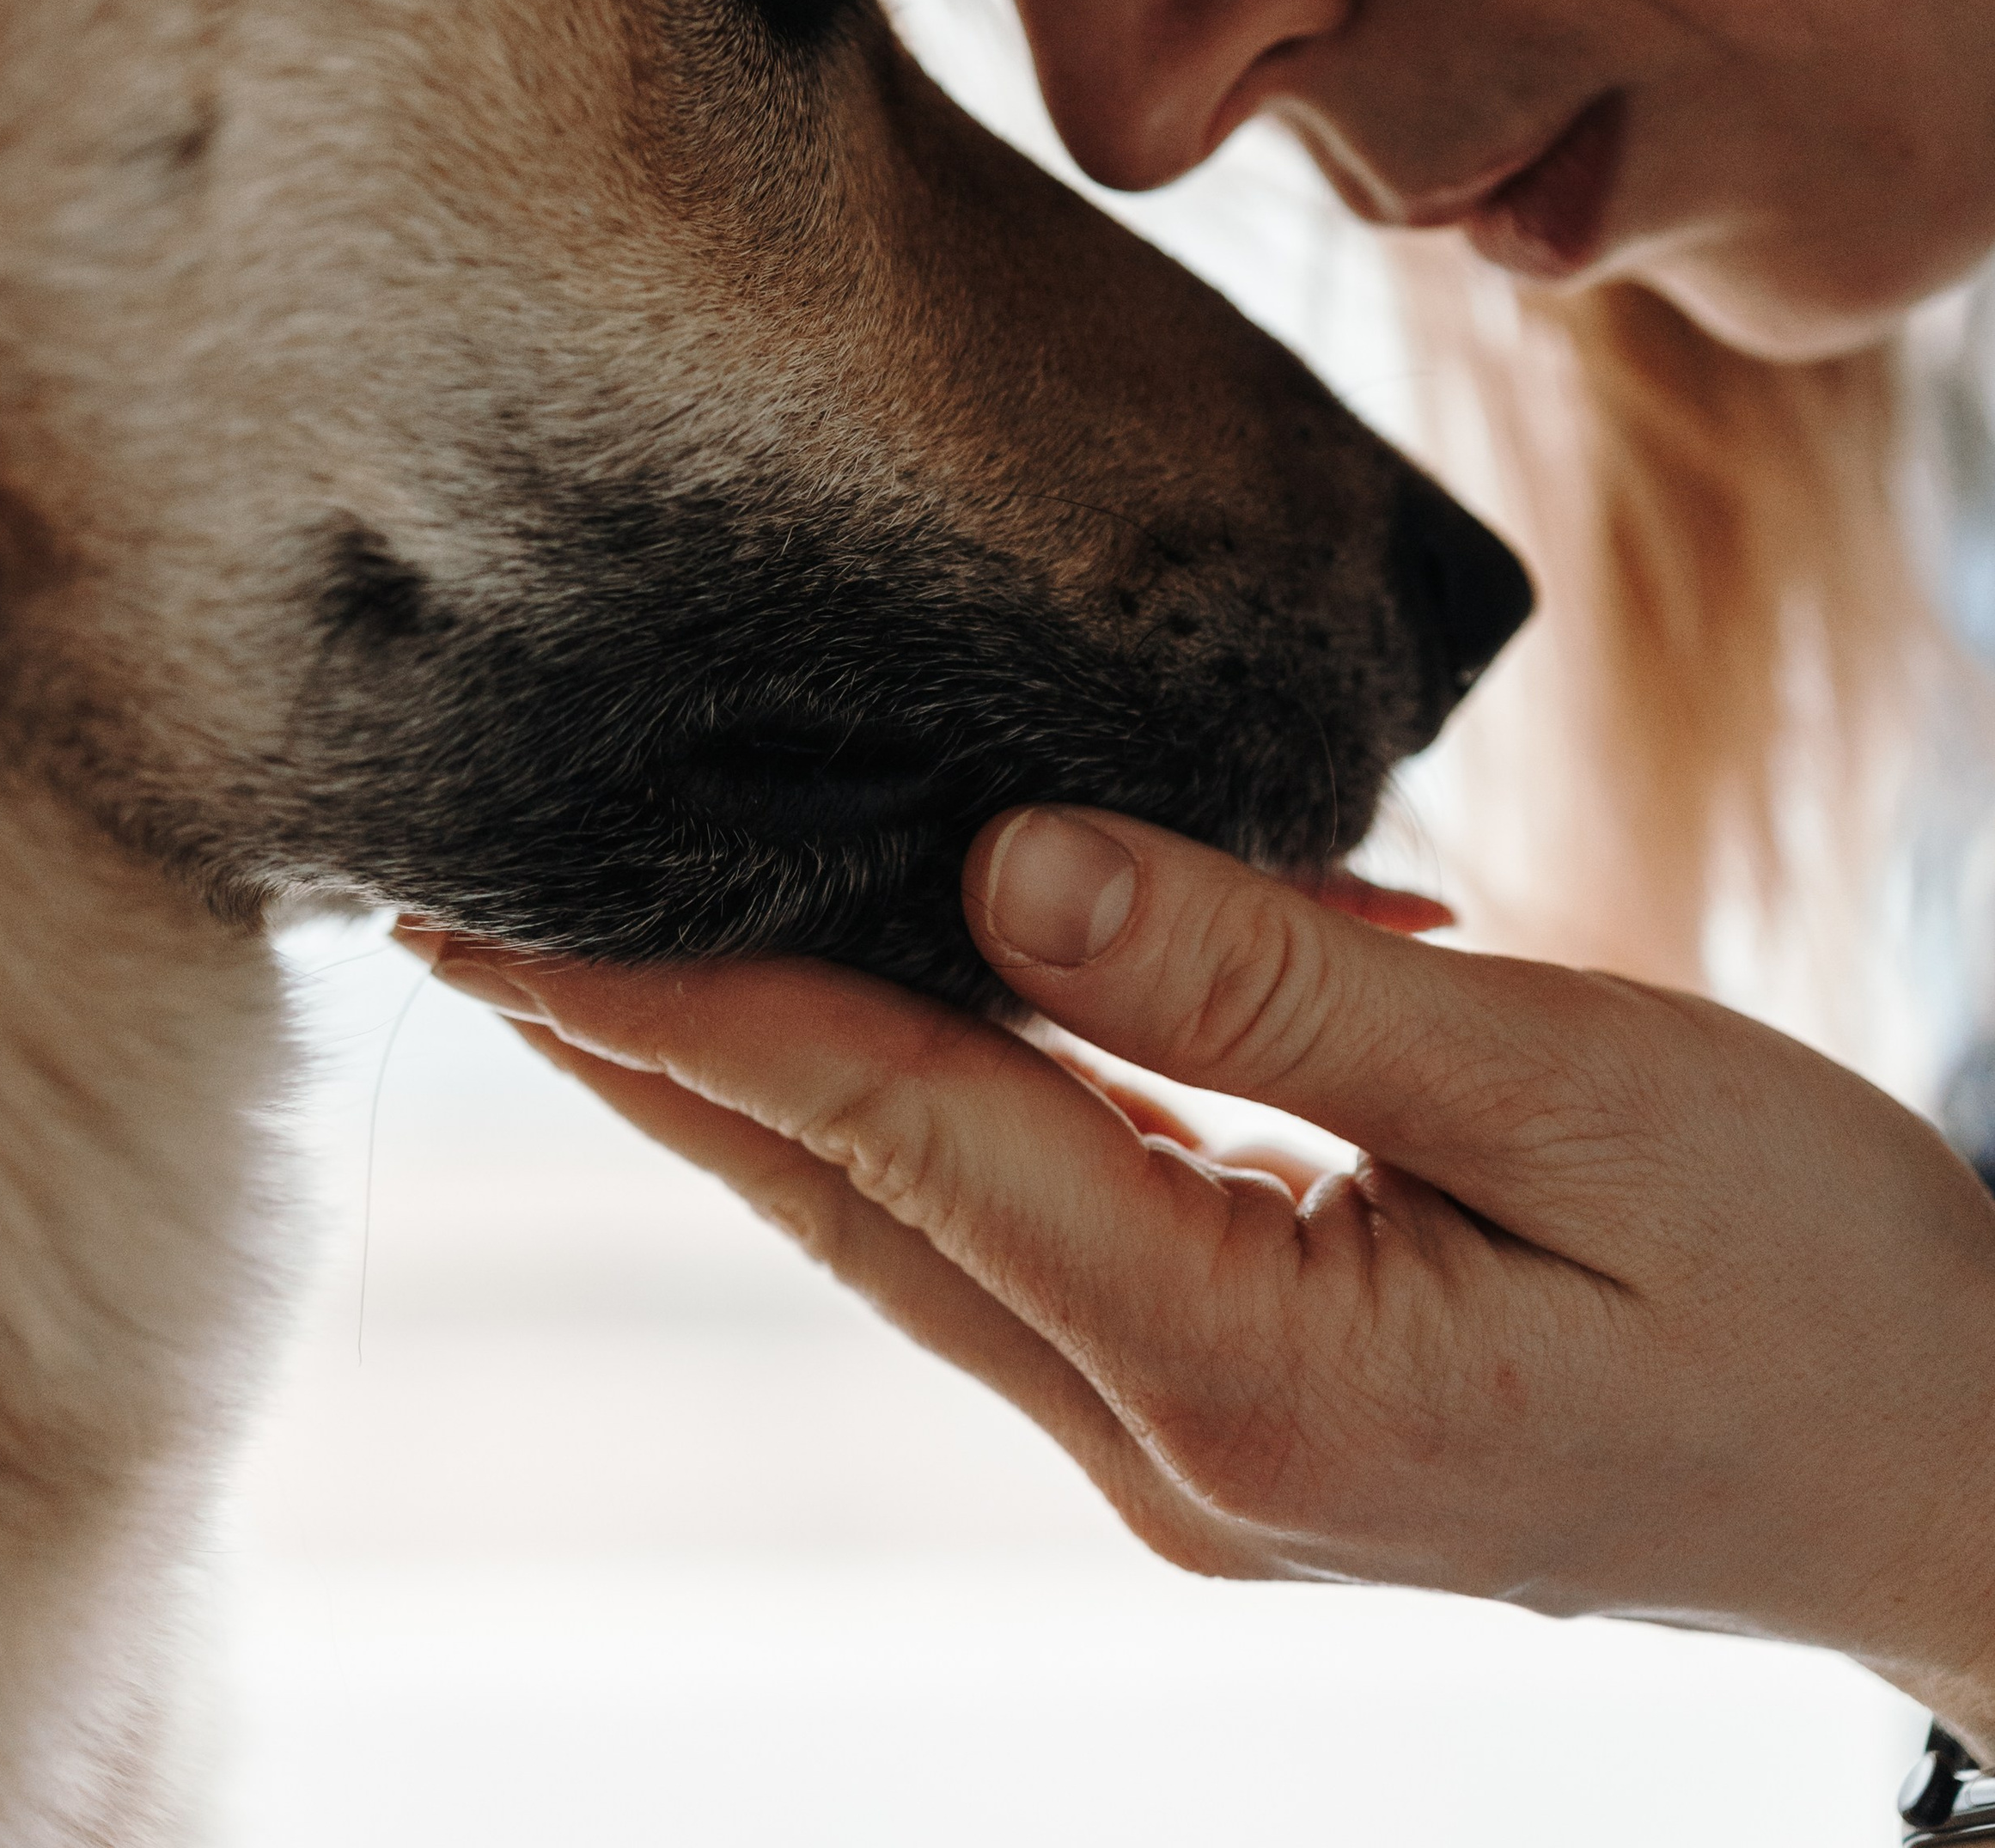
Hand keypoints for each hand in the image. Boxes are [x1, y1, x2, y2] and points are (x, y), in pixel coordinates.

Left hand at [399, 808, 1994, 1743]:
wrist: (1950, 1461)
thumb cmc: (1808, 1271)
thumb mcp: (1564, 1087)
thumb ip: (1263, 981)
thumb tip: (1003, 860)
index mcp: (1240, 1365)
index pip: (898, 1134)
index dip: (690, 1009)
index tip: (503, 913)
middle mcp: (1174, 1426)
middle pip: (861, 1193)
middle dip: (660, 1050)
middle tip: (474, 912)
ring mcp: (1203, 1428)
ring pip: (932, 1208)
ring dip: (781, 1070)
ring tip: (618, 939)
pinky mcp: (1250, 1385)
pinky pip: (1048, 1215)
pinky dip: (956, 1090)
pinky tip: (910, 983)